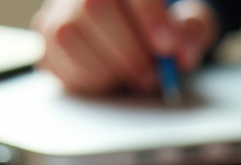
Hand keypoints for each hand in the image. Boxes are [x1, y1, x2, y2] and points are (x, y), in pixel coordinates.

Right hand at [33, 0, 217, 94]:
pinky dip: (90, 78)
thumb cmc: (161, 26)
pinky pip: (58, 60)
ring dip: (108, 69)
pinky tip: (110, 77)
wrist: (136, 32)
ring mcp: (59, 10)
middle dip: (129, 52)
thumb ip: (191, 31)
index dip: (149, 16)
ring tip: (131, 77)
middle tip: (151, 76)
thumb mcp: (187, 22)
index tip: (166, 46)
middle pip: (96, 9)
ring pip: (71, 36)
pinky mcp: (48, 39)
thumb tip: (180, 52)